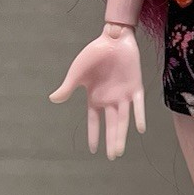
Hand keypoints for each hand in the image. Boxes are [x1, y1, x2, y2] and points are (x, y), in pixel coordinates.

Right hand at [48, 24, 146, 157]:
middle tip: (112, 157)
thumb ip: (68, 88)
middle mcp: (110, 100)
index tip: (92, 150)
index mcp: (95, 98)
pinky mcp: (135, 87)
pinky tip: (140, 129)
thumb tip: (53, 99)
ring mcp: (124, 94)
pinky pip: (138, 105)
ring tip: (120, 151)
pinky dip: (139, 116)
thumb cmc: (93, 54)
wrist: (113, 38)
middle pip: (111, 124)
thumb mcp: (77, 73)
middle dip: (111, 140)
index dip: (94, 135)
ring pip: (123, 119)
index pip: (94, 121)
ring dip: (122, 134)